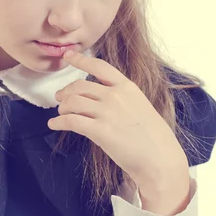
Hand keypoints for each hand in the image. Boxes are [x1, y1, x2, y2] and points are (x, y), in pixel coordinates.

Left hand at [48, 50, 188, 194]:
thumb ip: (122, 99)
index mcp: (127, 87)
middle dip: (66, 91)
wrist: (161, 159)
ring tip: (61, 114)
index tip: (68, 55)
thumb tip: (101, 99)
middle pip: (79, 86)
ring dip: (62, 108)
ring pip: (72, 102)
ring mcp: (107, 112)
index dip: (80, 60)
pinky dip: (58, 122)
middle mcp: (116, 96)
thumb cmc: (154, 138)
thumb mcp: (141, 107)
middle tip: (60, 98)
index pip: (99, 66)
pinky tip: (54, 125)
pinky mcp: (99, 131)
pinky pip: (71, 121)